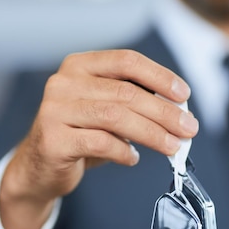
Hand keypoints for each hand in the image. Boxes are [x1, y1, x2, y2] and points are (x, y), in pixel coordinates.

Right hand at [0, 49, 197, 228]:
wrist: (39, 167)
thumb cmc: (81, 134)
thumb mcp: (106, 110)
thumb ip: (134, 103)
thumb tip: (179, 112)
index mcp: (80, 65)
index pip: (126, 61)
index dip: (159, 76)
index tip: (184, 95)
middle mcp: (64, 82)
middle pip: (126, 92)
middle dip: (164, 111)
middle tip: (189, 128)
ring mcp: (55, 110)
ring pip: (116, 117)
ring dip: (152, 133)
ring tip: (173, 146)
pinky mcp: (53, 139)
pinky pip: (101, 143)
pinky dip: (124, 151)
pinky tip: (133, 158)